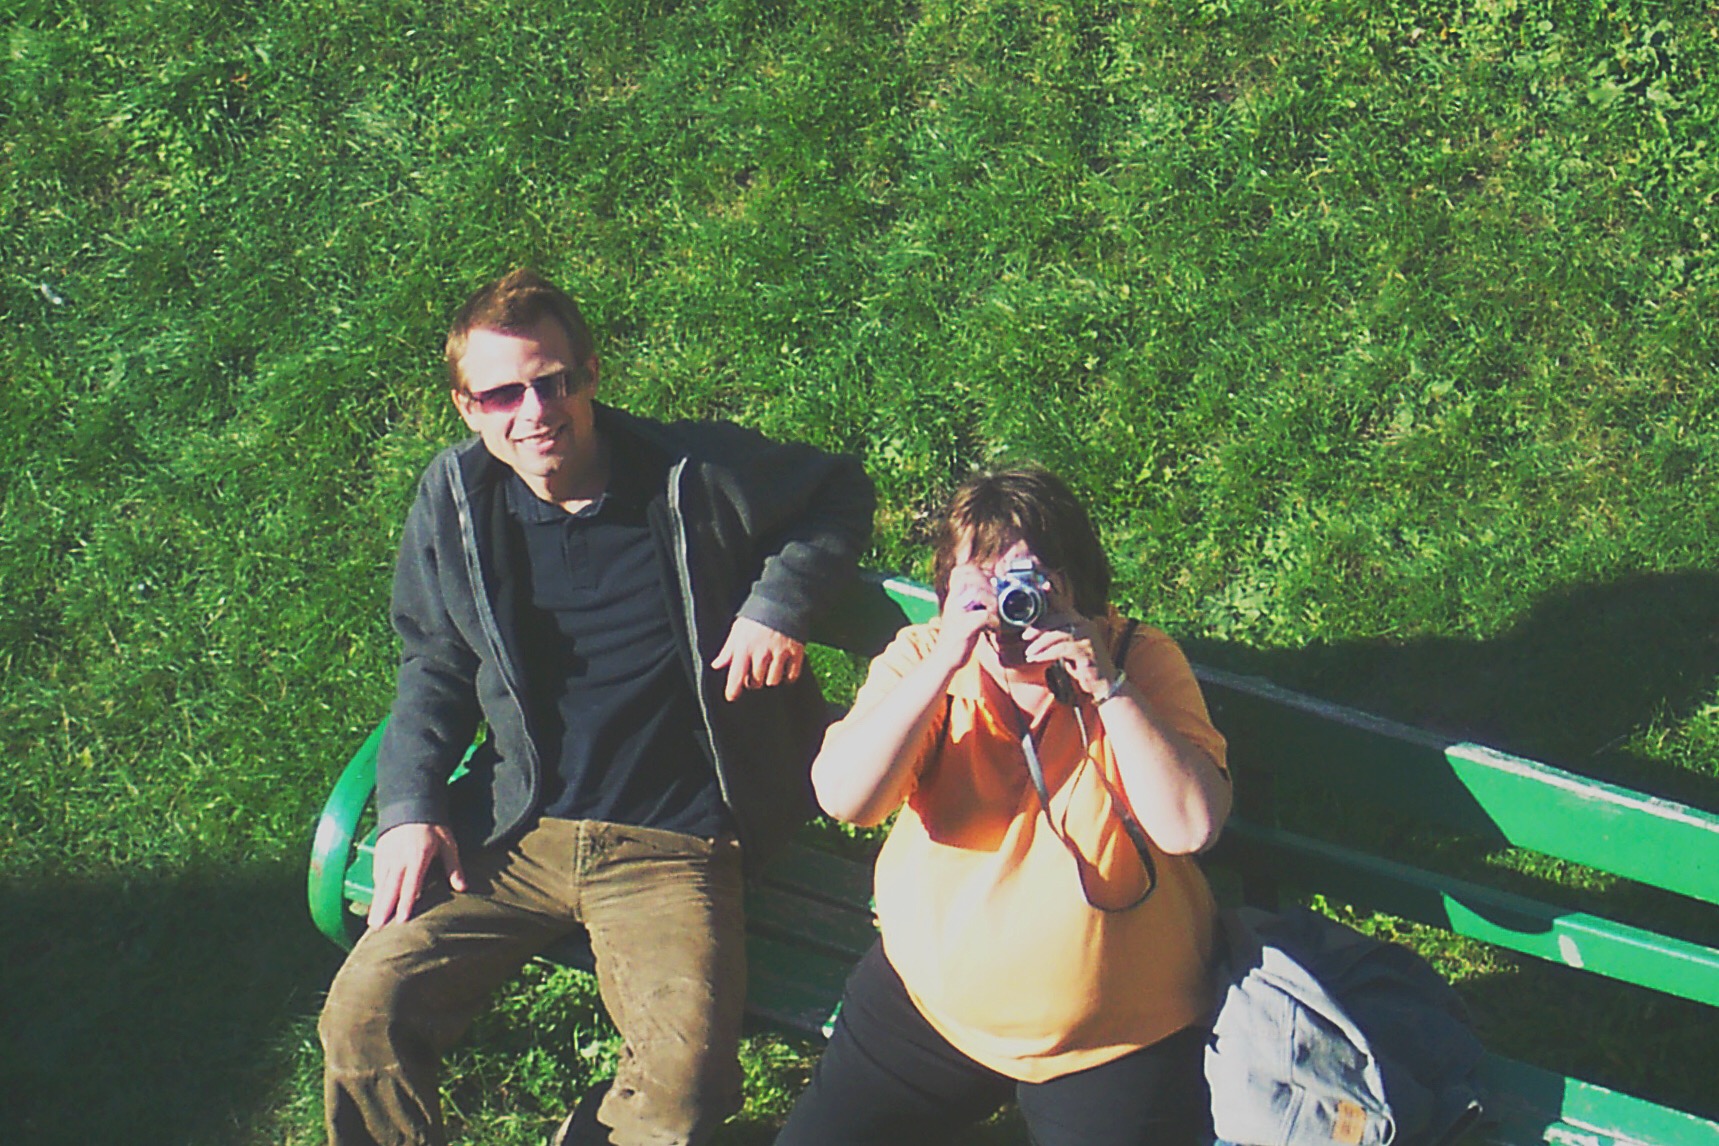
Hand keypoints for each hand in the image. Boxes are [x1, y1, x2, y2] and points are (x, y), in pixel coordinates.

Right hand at [367, 822, 465, 927]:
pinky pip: (378, 875)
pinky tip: (375, 904)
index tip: (401, 920)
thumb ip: (453, 867)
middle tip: (377, 927)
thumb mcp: (448, 843)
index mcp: (418, 856)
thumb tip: (462, 888)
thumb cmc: (433, 826)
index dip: (406, 902)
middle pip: (391, 887)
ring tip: (373, 922)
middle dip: (384, 908)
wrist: (410, 804)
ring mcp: (387, 856)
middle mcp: (399, 858)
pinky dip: (376, 890)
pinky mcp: (380, 853)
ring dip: (377, 903)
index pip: (411, 884)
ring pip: (381, 883)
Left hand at [712, 617, 806, 701]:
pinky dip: (788, 676)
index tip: (732, 697)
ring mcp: (780, 653)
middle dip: (754, 681)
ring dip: (771, 678)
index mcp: (745, 647)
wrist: (783, 600)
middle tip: (755, 673)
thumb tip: (716, 665)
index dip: (733, 690)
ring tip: (770, 669)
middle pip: (756, 682)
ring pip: (773, 681)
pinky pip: (792, 675)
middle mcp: (762, 652)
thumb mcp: (738, 630)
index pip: (736, 675)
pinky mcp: (796, 652)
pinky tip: (784, 669)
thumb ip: (728, 650)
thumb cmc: (757, 616)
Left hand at [1020, 577, 1119, 701]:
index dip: (1053, 595)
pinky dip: (1046, 654)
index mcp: (1080, 621)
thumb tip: (1033, 631)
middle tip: (1024, 636)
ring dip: (1040, 645)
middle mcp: (1085, 625)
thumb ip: (1056, 636)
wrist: (1104, 683)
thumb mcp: (1068, 647)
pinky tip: (1036, 659)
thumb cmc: (1083, 664)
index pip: (1064, 605)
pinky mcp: (1087, 652)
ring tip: (1028, 654)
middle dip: (1038, 627)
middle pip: (1058, 619)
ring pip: (1058, 635)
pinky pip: (1062, 649)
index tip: (1042, 586)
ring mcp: (1088, 637)